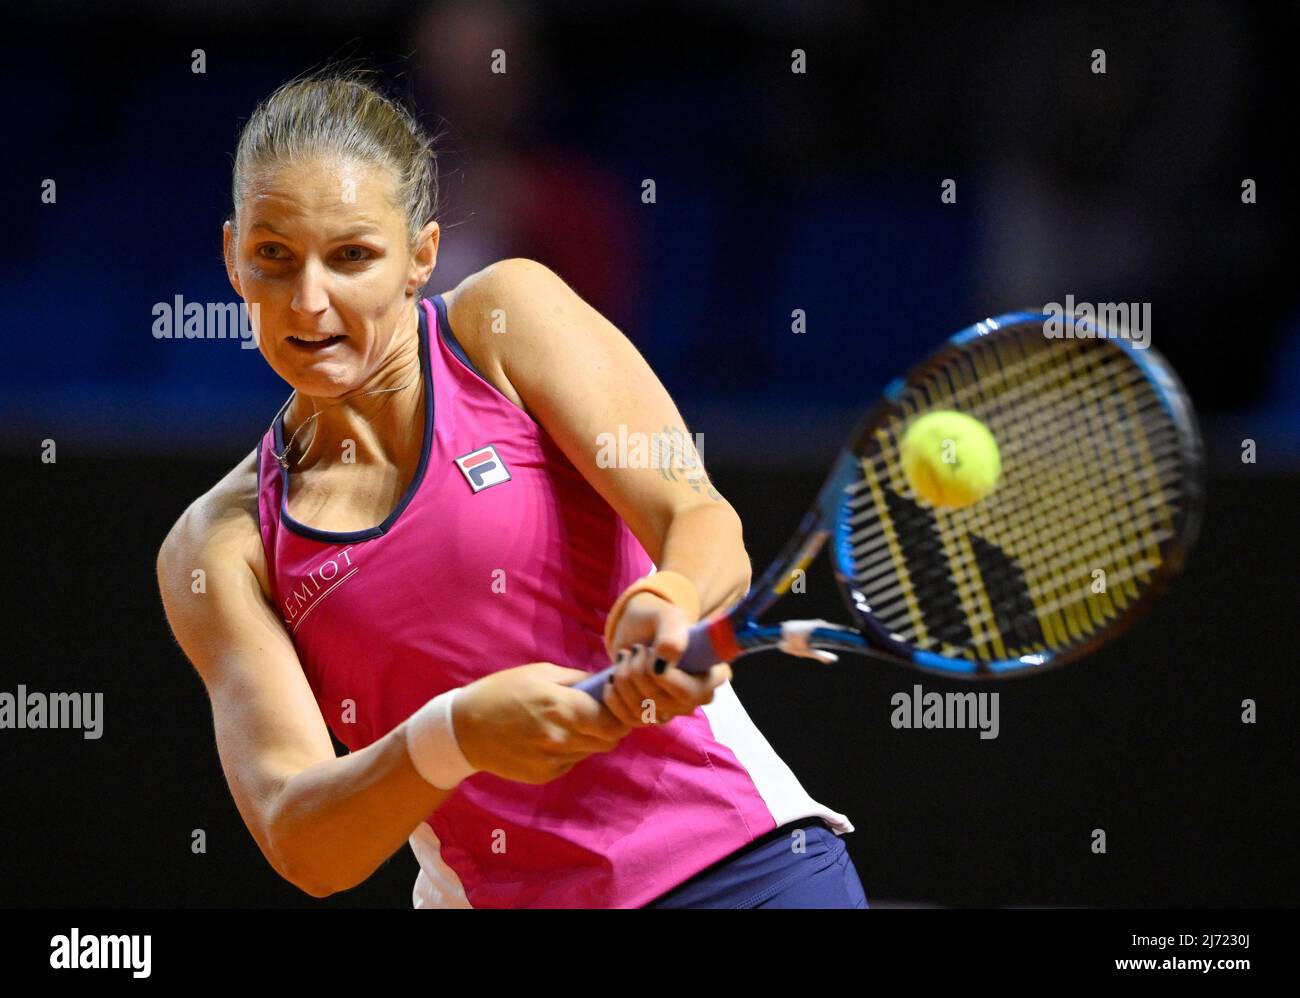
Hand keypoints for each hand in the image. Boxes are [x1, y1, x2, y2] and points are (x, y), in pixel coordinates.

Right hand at [454, 663, 631, 783]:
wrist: (463, 729)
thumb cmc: (502, 692)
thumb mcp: (540, 673)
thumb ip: (577, 680)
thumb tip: (606, 683)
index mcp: (562, 706)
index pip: (614, 721)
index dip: (621, 714)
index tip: (615, 705)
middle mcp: (561, 737)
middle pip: (609, 740)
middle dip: (609, 727)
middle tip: (597, 713)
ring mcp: (553, 760)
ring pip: (591, 751)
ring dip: (589, 738)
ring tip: (568, 723)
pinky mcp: (544, 775)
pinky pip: (572, 761)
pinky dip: (570, 750)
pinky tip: (549, 737)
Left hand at [602, 593, 732, 726]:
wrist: (636, 628)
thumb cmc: (658, 620)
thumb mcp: (668, 617)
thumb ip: (672, 634)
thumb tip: (664, 665)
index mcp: (713, 675)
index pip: (692, 693)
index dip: (663, 677)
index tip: (645, 649)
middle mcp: (698, 698)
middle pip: (664, 703)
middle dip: (639, 673)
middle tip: (635, 649)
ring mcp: (674, 710)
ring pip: (644, 712)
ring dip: (624, 680)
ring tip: (624, 657)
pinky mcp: (650, 717)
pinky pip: (629, 719)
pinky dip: (614, 696)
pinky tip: (612, 677)